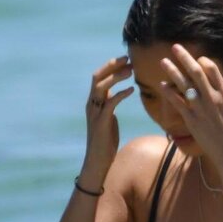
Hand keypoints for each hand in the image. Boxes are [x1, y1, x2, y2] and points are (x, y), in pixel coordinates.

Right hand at [80, 55, 133, 183]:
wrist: (98, 161)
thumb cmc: (105, 142)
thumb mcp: (108, 119)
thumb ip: (109, 105)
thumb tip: (116, 95)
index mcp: (93, 102)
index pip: (98, 77)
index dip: (110, 66)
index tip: (125, 60)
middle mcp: (91, 104)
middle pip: (97, 77)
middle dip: (112, 66)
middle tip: (128, 59)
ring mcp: (95, 113)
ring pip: (101, 87)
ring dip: (116, 76)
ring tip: (130, 71)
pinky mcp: (101, 122)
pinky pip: (110, 103)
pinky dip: (120, 94)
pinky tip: (131, 90)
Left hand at [159, 44, 222, 168]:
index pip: (212, 69)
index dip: (203, 61)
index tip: (197, 59)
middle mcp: (212, 98)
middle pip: (196, 72)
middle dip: (184, 58)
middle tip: (175, 47)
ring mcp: (201, 108)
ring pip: (184, 85)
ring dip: (173, 72)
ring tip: (163, 61)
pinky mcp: (192, 120)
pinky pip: (178, 103)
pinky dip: (169, 93)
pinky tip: (162, 85)